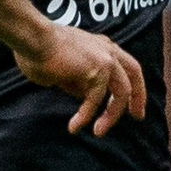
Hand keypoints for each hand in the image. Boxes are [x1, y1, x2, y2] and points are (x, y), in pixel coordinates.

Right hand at [13, 23, 146, 135]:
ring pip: (120, 92)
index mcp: (101, 45)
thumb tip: (82, 94)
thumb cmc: (38, 50)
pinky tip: (74, 127)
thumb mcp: (64, 68)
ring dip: (111, 115)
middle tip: (138, 116)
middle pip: (133, 75)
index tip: (129, 102)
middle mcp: (107, 49)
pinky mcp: (96, 70)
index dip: (130, 84)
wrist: (32, 38)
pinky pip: (94, 100)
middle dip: (138, 97)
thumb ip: (77, 80)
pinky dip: (85, 115)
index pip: (124, 66)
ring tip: (98, 132)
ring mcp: (105, 59)